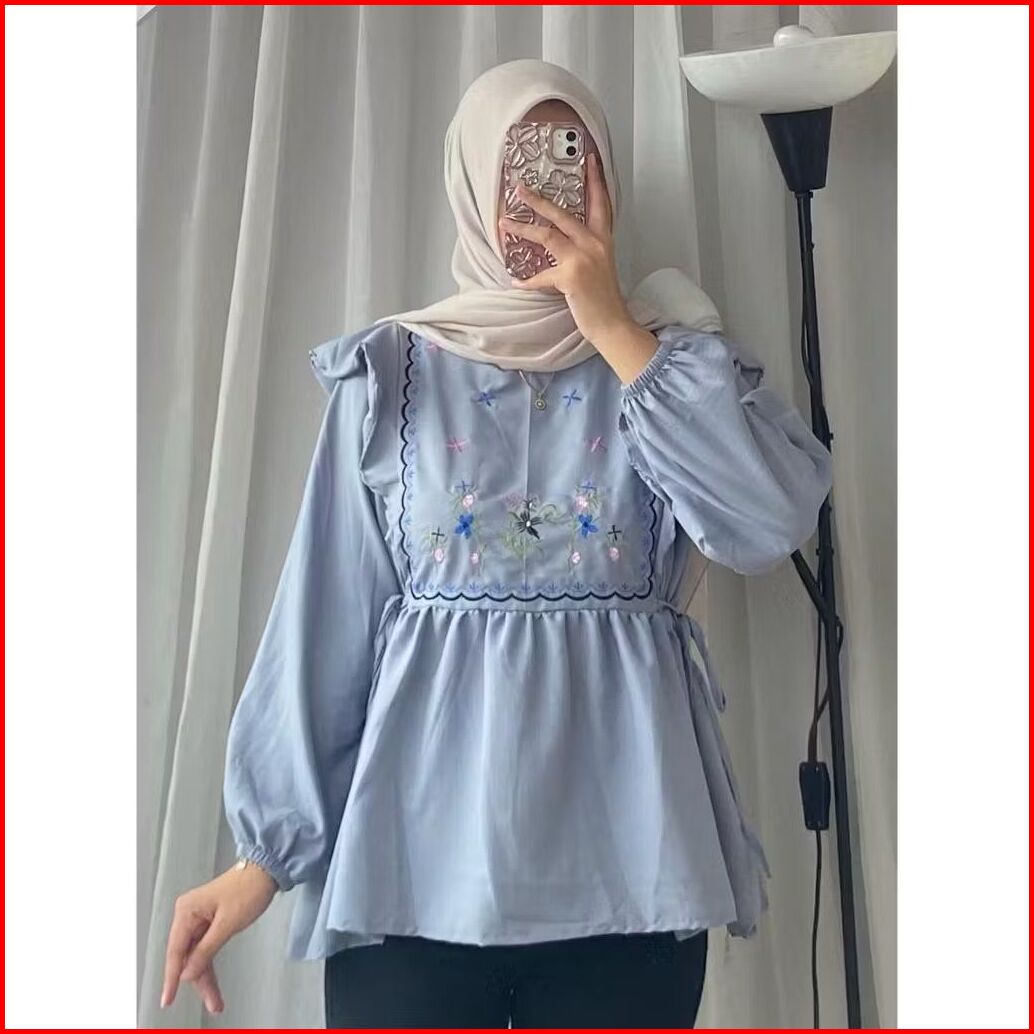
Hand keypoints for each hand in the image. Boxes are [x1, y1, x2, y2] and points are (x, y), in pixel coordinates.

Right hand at [161, 861, 277, 1013]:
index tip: (168, 999)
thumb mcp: (228, 924)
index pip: (176, 951)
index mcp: (187, 910)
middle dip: (198, 981)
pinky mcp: (209, 921)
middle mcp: (188, 914)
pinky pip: (204, 947)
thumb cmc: (248, 890)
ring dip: (205, 977)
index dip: (172, 978)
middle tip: (212, 1003)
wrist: (266, 870)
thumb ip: (205, 951)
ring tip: (215, 1001)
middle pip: (187, 956)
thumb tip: (186, 974)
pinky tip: (212, 982)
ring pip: (196, 955)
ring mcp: (198, 918)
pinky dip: (209, 963)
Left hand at [499, 153, 657, 381]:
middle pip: (563, 214)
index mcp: (603, 240)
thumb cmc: (604, 298)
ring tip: (504, 223)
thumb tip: (561, 242)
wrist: (612, 323)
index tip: (590, 159)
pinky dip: (527, 281)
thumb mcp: (600, 266)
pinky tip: (515, 282)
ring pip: (547, 235)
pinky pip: (541, 276)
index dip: (595, 181)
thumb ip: (585, 250)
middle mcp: (595, 244)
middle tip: (520, 188)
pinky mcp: (571, 277)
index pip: (601, 203)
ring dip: (523, 229)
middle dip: (538, 201)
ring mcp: (583, 259)